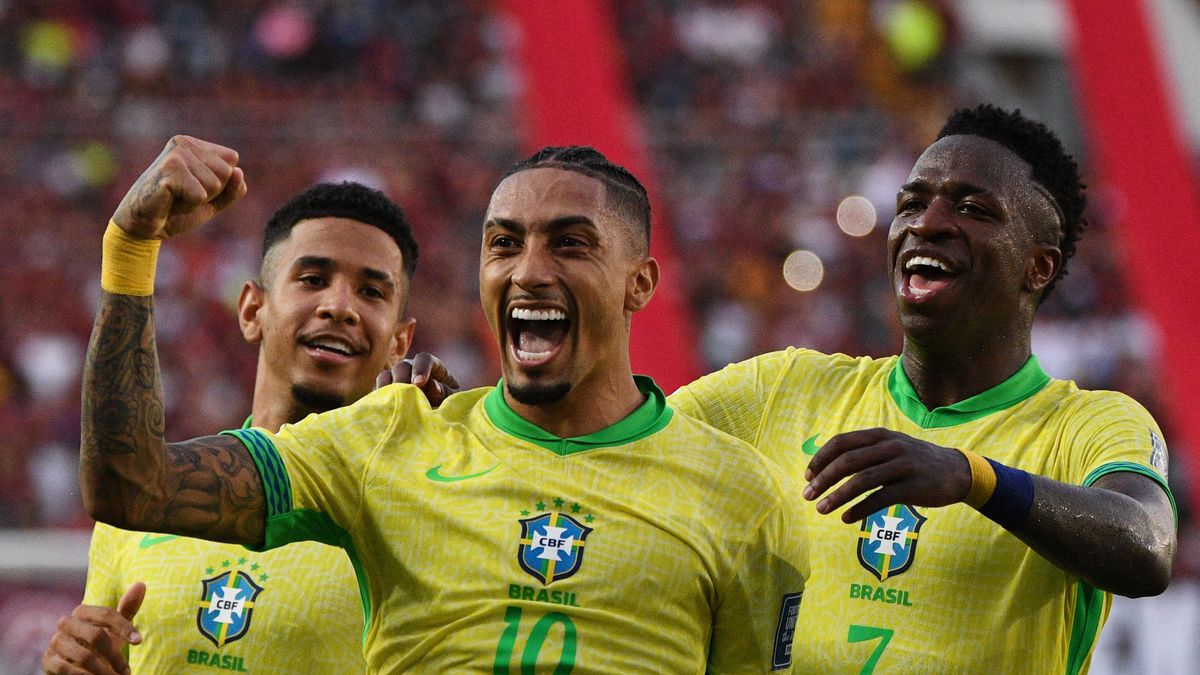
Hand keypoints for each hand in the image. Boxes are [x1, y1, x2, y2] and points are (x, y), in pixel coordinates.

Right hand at [42, 582, 145, 674]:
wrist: (75, 666)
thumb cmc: (99, 644)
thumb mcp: (115, 627)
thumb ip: (127, 608)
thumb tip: (141, 584)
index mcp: (82, 612)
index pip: (106, 614)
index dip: (124, 627)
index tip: (139, 641)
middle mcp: (66, 623)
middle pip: (96, 635)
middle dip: (115, 655)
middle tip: (126, 670)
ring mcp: (55, 642)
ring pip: (84, 656)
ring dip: (104, 670)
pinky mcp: (47, 660)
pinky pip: (67, 669)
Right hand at [112, 136, 246, 240]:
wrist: (143, 226)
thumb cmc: (176, 211)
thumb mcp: (213, 201)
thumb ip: (233, 188)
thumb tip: (238, 171)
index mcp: (195, 145)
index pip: (232, 162)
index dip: (220, 185)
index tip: (194, 189)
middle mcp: (184, 143)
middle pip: (226, 172)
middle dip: (210, 193)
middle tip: (184, 196)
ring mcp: (176, 154)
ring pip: (214, 185)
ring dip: (197, 201)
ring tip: (176, 199)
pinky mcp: (169, 169)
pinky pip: (200, 196)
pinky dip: (188, 206)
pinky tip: (170, 202)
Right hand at [377, 352, 460, 406]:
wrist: (435, 415)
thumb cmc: (447, 402)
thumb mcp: (451, 398)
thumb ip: (445, 392)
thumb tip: (432, 386)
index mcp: (432, 366)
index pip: (424, 359)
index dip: (421, 369)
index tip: (419, 383)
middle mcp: (411, 367)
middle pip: (402, 366)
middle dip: (402, 380)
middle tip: (404, 396)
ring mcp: (396, 377)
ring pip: (386, 376)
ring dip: (387, 388)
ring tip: (392, 402)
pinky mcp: (386, 390)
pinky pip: (378, 390)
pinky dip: (379, 397)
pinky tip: (383, 408)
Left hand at [802, 428, 972, 521]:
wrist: (958, 472)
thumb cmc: (915, 461)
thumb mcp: (891, 447)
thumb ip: (864, 452)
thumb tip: (827, 466)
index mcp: (880, 435)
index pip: (841, 442)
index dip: (821, 458)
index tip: (807, 476)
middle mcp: (890, 447)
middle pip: (847, 461)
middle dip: (823, 479)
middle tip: (808, 496)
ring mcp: (902, 466)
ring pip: (861, 480)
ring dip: (837, 496)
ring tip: (821, 510)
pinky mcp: (912, 486)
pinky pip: (880, 498)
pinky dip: (860, 509)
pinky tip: (846, 518)